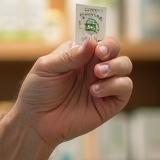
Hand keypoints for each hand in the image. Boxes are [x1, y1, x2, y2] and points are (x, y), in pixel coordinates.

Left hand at [12, 37, 132, 147]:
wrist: (35, 122)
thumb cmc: (36, 93)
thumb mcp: (46, 68)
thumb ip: (68, 56)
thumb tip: (91, 42)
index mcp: (79, 55)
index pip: (98, 39)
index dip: (101, 38)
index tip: (97, 44)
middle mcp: (93, 67)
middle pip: (115, 50)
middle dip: (112, 48)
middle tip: (100, 55)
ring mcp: (103, 84)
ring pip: (125, 66)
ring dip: (115, 66)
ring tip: (97, 74)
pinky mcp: (109, 103)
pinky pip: (124, 88)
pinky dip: (115, 85)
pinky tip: (95, 91)